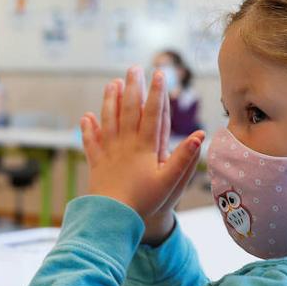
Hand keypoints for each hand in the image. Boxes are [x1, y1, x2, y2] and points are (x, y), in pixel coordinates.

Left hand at [80, 67, 203, 238]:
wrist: (111, 217)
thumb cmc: (143, 201)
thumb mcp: (169, 182)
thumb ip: (184, 158)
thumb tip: (200, 136)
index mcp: (143, 147)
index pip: (151, 114)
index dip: (156, 93)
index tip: (160, 74)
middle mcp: (124, 144)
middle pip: (127, 110)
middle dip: (132, 87)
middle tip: (134, 68)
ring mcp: (108, 152)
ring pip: (108, 120)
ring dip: (109, 100)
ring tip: (112, 83)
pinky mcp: (96, 163)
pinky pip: (91, 142)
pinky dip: (88, 129)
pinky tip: (86, 117)